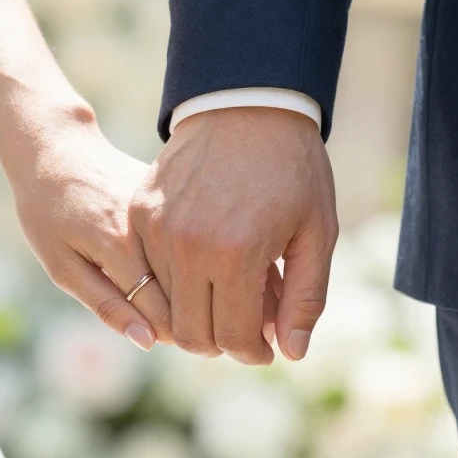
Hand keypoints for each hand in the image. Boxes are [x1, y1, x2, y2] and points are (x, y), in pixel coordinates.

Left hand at [0, 102, 173, 350]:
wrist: (56, 147)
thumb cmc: (48, 212)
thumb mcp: (62, 266)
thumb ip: (106, 305)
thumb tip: (147, 341)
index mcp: (122, 248)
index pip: (165, 314)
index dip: (165, 335)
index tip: (157, 338)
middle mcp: (152, 228)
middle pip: (184, 292)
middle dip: (179, 312)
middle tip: (157, 317)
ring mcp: (166, 208)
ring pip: (190, 265)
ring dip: (183, 284)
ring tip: (160, 287)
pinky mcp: (170, 196)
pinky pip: (184, 239)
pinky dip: (179, 254)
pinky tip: (164, 257)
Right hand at [129, 107, 336, 363]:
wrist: (247, 104)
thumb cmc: (293, 169)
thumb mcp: (317, 234)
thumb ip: (305, 298)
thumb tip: (291, 352)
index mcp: (237, 254)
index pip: (231, 338)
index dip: (251, 353)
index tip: (265, 348)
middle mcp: (189, 246)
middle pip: (191, 333)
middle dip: (221, 343)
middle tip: (246, 329)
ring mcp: (157, 228)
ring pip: (165, 305)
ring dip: (197, 312)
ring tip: (230, 291)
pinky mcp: (140, 212)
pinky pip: (149, 269)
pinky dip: (174, 280)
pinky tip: (205, 265)